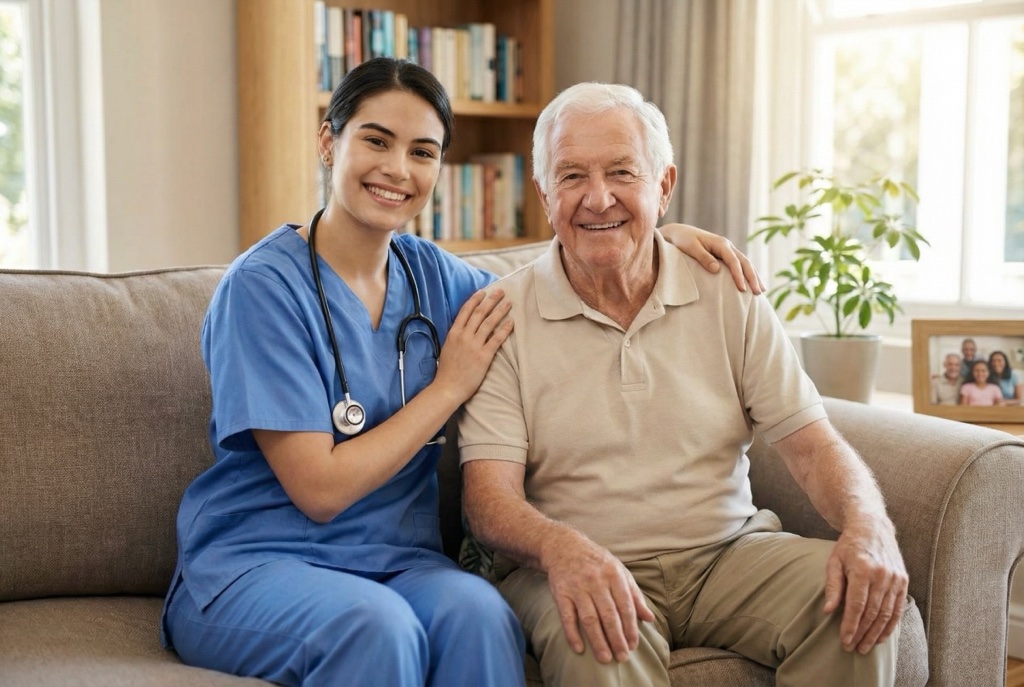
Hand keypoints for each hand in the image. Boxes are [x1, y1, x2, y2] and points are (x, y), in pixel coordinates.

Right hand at [434, 288, 512, 401]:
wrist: (448, 387)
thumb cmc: (447, 371)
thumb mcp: (447, 348)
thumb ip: (456, 337)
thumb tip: (463, 329)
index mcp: (454, 333)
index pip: (465, 311)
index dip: (475, 300)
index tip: (482, 292)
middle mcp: (464, 336)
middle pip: (479, 313)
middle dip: (491, 301)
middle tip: (500, 292)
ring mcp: (474, 345)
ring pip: (489, 323)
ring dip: (500, 311)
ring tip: (508, 303)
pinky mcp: (484, 356)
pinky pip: (496, 339)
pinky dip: (504, 329)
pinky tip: (511, 322)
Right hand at [542, 531, 654, 663]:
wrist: (564, 546)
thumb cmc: (596, 561)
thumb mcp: (619, 571)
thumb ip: (634, 595)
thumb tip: (649, 618)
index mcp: (614, 575)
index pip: (625, 607)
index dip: (630, 628)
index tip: (633, 646)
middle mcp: (596, 581)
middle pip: (609, 615)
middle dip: (617, 638)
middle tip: (622, 657)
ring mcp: (577, 587)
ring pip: (589, 618)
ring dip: (598, 640)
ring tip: (605, 658)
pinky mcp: (561, 592)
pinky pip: (567, 616)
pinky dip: (572, 633)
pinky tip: (579, 648)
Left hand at [659, 223, 764, 293]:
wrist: (680, 232)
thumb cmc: (683, 240)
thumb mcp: (691, 247)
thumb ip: (704, 257)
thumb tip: (717, 269)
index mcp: (720, 243)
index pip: (733, 261)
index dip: (738, 275)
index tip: (742, 289)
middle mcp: (727, 245)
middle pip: (745, 262)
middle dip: (753, 277)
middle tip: (758, 292)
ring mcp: (728, 249)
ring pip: (745, 263)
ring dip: (754, 276)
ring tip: (762, 290)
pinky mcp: (725, 254)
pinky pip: (740, 264)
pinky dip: (748, 273)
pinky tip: (753, 282)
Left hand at [823, 520, 907, 653]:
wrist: (872, 527)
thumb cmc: (848, 546)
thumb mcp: (834, 562)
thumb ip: (832, 586)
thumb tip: (828, 611)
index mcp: (862, 569)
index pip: (857, 605)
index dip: (851, 625)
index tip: (844, 640)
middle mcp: (882, 575)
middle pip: (872, 612)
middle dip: (862, 633)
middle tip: (853, 648)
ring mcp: (895, 578)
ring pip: (886, 613)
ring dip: (876, 633)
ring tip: (865, 647)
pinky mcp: (903, 581)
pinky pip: (898, 608)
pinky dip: (890, 625)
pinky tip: (881, 636)